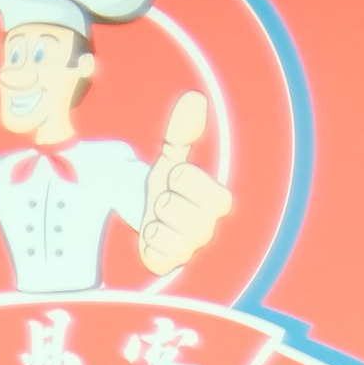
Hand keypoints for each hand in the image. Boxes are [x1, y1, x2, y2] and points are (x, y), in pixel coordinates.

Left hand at [138, 93, 231, 273]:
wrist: (146, 210)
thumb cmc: (166, 184)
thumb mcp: (172, 156)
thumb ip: (182, 131)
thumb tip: (194, 99)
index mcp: (218, 201)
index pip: (210, 193)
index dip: (185, 181)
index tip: (176, 178)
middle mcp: (208, 229)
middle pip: (178, 209)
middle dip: (164, 200)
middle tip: (164, 200)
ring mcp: (189, 250)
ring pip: (166, 232)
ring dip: (154, 220)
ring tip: (158, 217)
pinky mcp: (169, 265)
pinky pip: (155, 253)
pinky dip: (147, 241)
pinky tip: (152, 235)